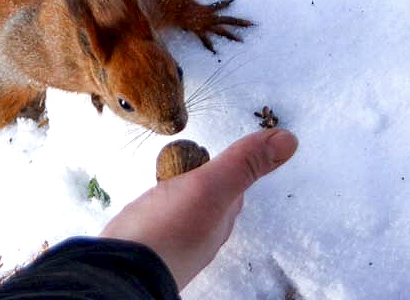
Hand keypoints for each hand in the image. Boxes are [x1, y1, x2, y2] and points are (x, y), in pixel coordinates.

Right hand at [100, 128, 297, 289]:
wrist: (120, 270)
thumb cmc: (167, 230)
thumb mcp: (210, 187)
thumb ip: (243, 164)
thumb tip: (289, 139)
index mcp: (221, 219)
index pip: (232, 185)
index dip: (227, 165)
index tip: (217, 150)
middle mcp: (201, 232)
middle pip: (206, 195)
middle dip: (199, 175)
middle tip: (185, 157)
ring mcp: (174, 238)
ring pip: (181, 206)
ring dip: (176, 189)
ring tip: (165, 176)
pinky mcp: (148, 242)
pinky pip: (158, 217)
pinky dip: (156, 206)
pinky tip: (147, 205)